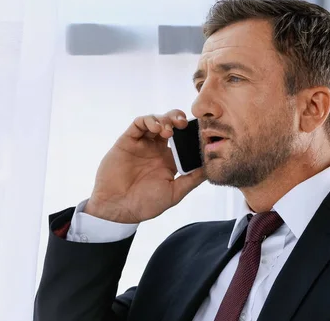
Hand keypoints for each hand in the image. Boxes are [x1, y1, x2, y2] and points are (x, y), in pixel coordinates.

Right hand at [85, 109, 205, 222]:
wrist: (118, 208)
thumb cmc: (145, 204)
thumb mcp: (175, 193)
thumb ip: (192, 179)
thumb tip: (211, 167)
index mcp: (169, 160)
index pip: (183, 139)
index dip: (191, 133)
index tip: (200, 132)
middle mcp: (156, 149)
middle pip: (171, 125)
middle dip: (179, 119)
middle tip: (184, 124)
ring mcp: (142, 144)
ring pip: (156, 120)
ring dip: (165, 119)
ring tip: (168, 130)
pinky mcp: (127, 141)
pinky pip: (138, 124)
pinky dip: (149, 120)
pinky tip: (156, 128)